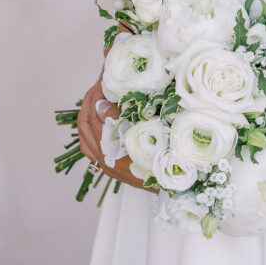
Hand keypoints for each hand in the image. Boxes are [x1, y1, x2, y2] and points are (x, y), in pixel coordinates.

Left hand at [77, 76, 158, 192]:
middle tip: (101, 81)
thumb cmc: (169, 158)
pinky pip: (93, 144)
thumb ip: (122, 119)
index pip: (94, 118)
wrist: (180, 187)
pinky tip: (104, 115)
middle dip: (91, 101)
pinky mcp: (115, 166)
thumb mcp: (149, 132)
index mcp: (112, 154)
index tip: (104, 77)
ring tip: (100, 94)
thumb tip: (100, 104)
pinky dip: (94, 126)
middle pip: (85, 127)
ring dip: (90, 113)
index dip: (97, 95)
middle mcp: (106, 162)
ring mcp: (109, 165)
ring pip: (86, 137)